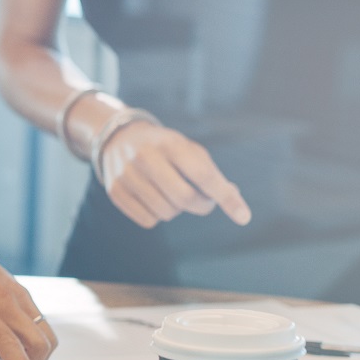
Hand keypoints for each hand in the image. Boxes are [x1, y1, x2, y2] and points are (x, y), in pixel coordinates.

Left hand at [0, 213, 57, 359]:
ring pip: (44, 329)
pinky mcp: (17, 288)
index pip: (10, 343)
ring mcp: (13, 292)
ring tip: (7, 359)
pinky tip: (11, 339)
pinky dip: (35, 336)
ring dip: (37, 352)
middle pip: (37, 340)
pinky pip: (39, 317)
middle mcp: (2, 300)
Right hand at [94, 115, 249, 229]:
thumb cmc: (166, 149)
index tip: (244, 217)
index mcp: (170, 143)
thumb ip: (213, 177)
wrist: (120, 138)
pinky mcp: (115, 191)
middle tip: (203, 201)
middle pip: (185, 198)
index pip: (203, 175)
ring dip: (177, 210)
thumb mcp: (190, 151)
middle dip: (201, 206)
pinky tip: (152, 198)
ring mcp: (127, 174)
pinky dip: (157, 216)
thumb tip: (239, 210)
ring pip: (167, 213)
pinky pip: (149, 221)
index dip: (225, 197)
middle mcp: (145, 156)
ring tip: (170, 192)